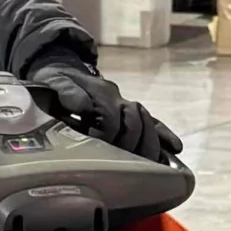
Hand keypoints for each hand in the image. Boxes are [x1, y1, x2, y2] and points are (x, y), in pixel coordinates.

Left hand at [25, 53, 181, 163]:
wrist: (61, 67)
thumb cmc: (55, 81)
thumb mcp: (55, 82)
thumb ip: (68, 92)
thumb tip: (84, 106)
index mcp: (100, 92)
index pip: (112, 116)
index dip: (107, 134)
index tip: (98, 148)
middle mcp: (118, 97)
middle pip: (135, 119)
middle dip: (131, 142)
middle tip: (124, 162)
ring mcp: (126, 104)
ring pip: (147, 121)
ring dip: (150, 142)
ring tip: (149, 163)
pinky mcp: (130, 111)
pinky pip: (152, 122)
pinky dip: (164, 135)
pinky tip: (175, 149)